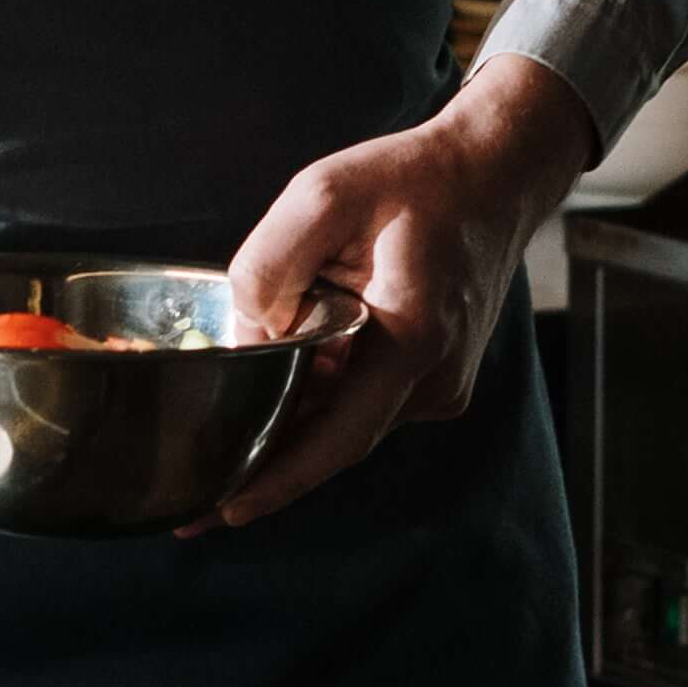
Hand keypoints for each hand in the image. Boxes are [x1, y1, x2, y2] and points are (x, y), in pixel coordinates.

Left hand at [199, 55, 597, 533]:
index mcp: (414, 340)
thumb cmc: (414, 179)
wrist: (494, 174)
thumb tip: (245, 336)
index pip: (338, 437)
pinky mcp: (434, 378)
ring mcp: (441, 385)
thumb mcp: (325, 194)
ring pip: (347, 422)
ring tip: (219, 436)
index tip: (226, 511)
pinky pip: (363, 402)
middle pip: (335, 441)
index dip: (279, 480)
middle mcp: (435, 380)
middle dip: (266, 466)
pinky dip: (319, 399)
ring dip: (291, 423)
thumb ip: (272, 264)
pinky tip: (279, 380)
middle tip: (193, 505)